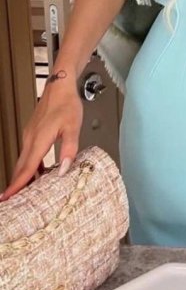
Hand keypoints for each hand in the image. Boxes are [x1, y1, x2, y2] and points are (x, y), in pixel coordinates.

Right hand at [0, 86, 82, 201]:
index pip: (27, 168)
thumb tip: (62, 170)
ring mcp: (30, 135)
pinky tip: (36, 171)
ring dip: (22, 175)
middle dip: (15, 185)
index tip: (8, 197)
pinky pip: (27, 153)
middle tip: (10, 202)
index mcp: (39, 139)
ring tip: (22, 192)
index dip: (18, 185)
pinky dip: (28, 165)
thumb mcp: (73, 127)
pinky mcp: (33, 132)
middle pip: (21, 167)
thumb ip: (68, 149)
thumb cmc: (67, 104)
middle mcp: (31, 139)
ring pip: (23, 160)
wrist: (60, 86)